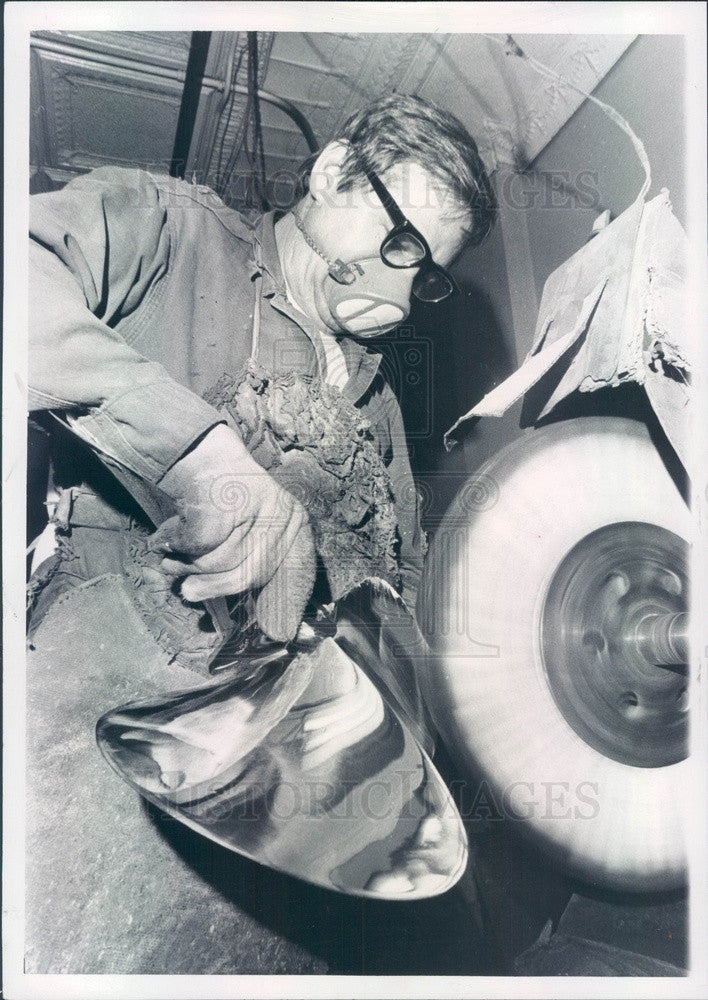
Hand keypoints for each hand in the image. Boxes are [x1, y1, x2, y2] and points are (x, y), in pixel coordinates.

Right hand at [153, 424, 315, 639]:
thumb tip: (277, 629)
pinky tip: (167, 537)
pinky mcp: (224, 503)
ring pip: (219, 561)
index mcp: (296, 523)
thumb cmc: (225, 502)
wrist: (206, 455)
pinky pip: (197, 544)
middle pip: (251, 573)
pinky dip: (175, 543)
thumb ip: (259, 569)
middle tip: (187, 593)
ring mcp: (256, 507)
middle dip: (214, 588)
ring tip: (172, 560)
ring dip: (187, 564)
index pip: (300, 572)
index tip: (282, 633)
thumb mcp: (253, 531)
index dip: (289, 605)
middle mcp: (282, 515)